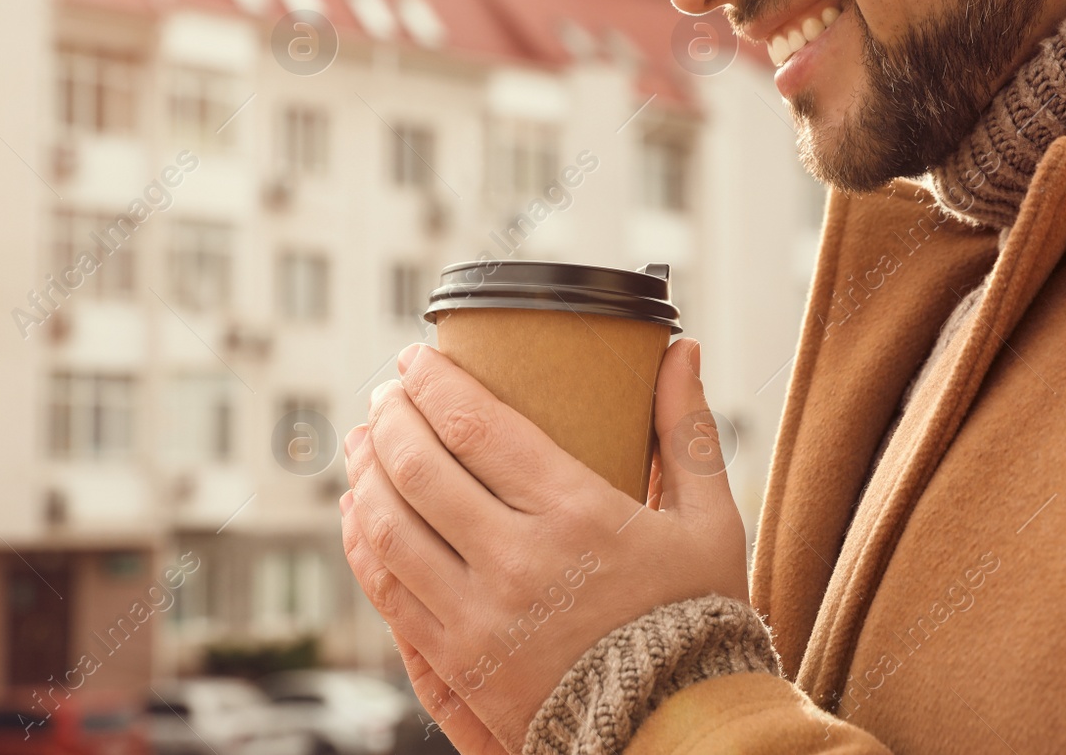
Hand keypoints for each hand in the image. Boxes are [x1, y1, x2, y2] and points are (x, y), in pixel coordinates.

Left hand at [340, 337, 747, 750]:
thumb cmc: (696, 619)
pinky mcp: (459, 661)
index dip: (433, 382)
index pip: (476, 426)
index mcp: (578, 513)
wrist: (677, 729)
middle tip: (385, 392)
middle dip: (390, 416)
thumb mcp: (709, 522)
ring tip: (361, 440)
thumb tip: (682, 348)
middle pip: (420, 467)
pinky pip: (388, 590)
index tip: (416, 358)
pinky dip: (361, 542)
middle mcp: (518, 560)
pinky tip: (356, 513)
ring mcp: (480, 616)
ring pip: (389, 526)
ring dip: (364, 473)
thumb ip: (687, 431)